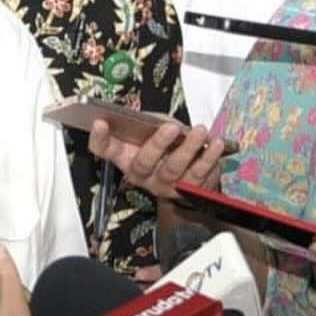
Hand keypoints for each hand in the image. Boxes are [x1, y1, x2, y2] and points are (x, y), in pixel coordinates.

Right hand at [87, 119, 222, 199]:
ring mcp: (165, 187)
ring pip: (175, 171)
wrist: (184, 179)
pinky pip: (199, 178)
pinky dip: (209, 160)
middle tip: (172, 127)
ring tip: (201, 133)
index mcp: (126, 158)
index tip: (100, 121)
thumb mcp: (152, 132)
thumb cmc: (164, 148)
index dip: (99, 138)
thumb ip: (152, 125)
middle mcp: (142, 175)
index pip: (103, 150)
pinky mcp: (188, 194)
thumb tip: (166, 123)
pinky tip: (216, 146)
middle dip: (158, 144)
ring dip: (189, 150)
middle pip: (144, 163)